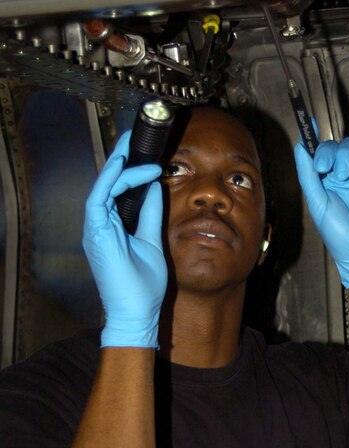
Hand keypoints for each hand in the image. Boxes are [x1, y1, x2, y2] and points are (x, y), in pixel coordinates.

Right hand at [83, 131, 166, 347]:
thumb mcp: (152, 239)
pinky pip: (100, 198)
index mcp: (111, 226)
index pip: (117, 188)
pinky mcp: (95, 233)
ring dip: (118, 162)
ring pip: (103, 185)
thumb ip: (150, 213)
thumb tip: (155, 186)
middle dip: (121, 156)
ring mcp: (95, 228)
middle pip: (108, 182)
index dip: (130, 167)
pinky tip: (128, 165)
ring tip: (133, 142)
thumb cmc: (142, 285)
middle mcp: (100, 224)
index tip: (148, 152)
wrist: (137, 313)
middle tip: (135, 134)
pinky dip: (113, 180)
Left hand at [294, 137, 348, 286]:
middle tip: (324, 167)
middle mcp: (341, 174)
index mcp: (324, 181)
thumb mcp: (316, 202)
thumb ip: (308, 174)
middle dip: (327, 152)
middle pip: (333, 147)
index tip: (307, 122)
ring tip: (343, 175)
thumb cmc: (338, 233)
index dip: (312, 137)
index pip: (317, 153)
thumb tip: (299, 147)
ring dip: (344, 155)